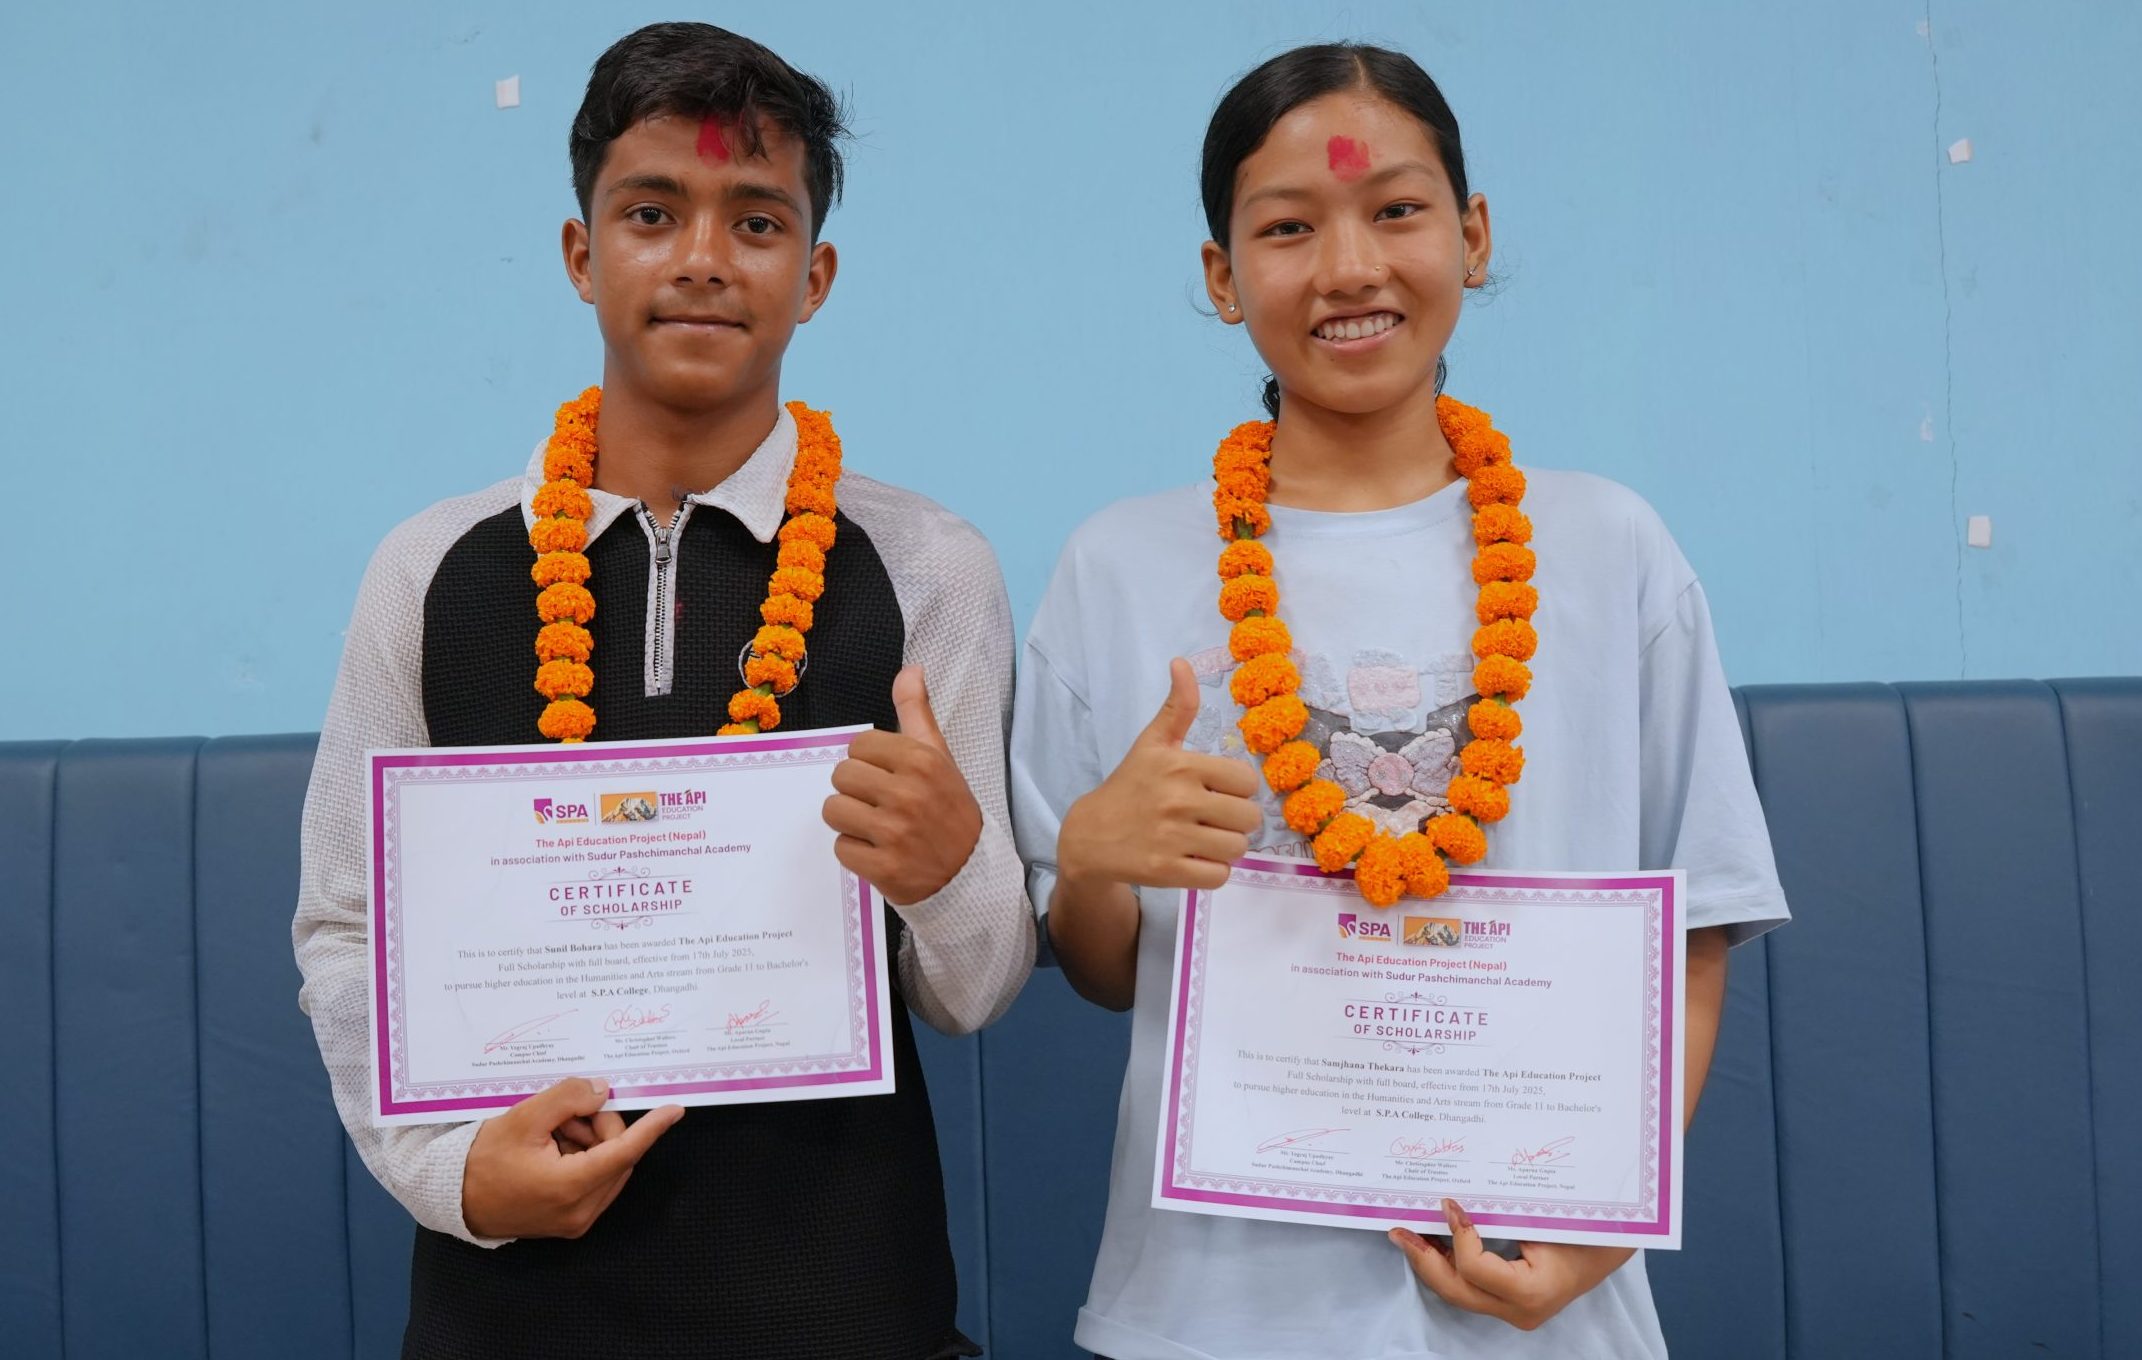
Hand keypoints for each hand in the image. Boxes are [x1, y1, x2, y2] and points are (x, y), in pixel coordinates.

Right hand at [462, 1077, 683, 1239]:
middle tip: (567, 1113)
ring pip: (608, 1166)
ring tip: (552, 1131)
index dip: (651, 1128)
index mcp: (571, 1187)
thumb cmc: (484, 1159)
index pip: (624, 1152)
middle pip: (617, 1155)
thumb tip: (601, 1091)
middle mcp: (581, 1210)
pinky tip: (553, 1147)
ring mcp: (577, 1220)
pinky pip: (595, 1180)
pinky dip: (583, 1158)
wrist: (454, 1198)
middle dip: (598, 1127)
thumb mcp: (523, 1118)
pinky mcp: (571, 1222)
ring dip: (589, 1141)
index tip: (675, 1109)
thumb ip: (567, 1099)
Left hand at [823, 665, 982, 905]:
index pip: (858, 745)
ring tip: (875, 826)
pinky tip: (878, 850)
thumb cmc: (949, 809)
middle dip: (856, 790)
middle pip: (841, 775)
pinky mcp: (883, 867)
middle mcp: (907, 794)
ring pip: (833, 810)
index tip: (887, 776)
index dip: (868, 761)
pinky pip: (840, 847)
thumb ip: (917, 712)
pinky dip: (855, 851)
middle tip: (880, 803)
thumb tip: (911, 669)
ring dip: (849, 820)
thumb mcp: (939, 757)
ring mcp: (894, 833)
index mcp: (921, 761)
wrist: (972, 873)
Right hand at [1058, 659, 1260, 891]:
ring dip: (1226, 847)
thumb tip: (1182, 661)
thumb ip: (1177, 707)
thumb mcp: (1152, 743)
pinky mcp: (1168, 872)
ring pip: (1237, 848)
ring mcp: (1173, 839)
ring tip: (1205, 839)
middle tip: (1213, 819)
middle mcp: (1178, 800)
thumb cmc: (1129, 786)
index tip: (1217, 791)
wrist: (1090, 835)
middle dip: (1236, 821)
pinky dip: (1213, 871)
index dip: (1237, 789)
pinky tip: (1194, 859)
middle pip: (1249, 818)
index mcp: (1180, 765)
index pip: (1246, 781)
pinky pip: (1219, 876)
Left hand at [1389, 1199, 1634, 1331]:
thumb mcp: (1543, 1216)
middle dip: (1422, 1258)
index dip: (1455, 1233)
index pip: (1474, 1268)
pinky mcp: (1509, 1305)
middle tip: (1397, 1230)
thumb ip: (1499, 1213)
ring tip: (1407, 1235)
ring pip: (1459, 1293)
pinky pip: (1471, 1289)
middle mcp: (1519, 1311)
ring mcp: (1514, 1313)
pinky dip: (1450, 1266)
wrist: (1610, 1249)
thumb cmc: (1584, 1226)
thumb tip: (1450, 1198)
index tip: (1447, 1201)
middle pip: (1456, 1290)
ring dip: (1431, 1262)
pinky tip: (1433, 1243)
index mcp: (1532, 1291)